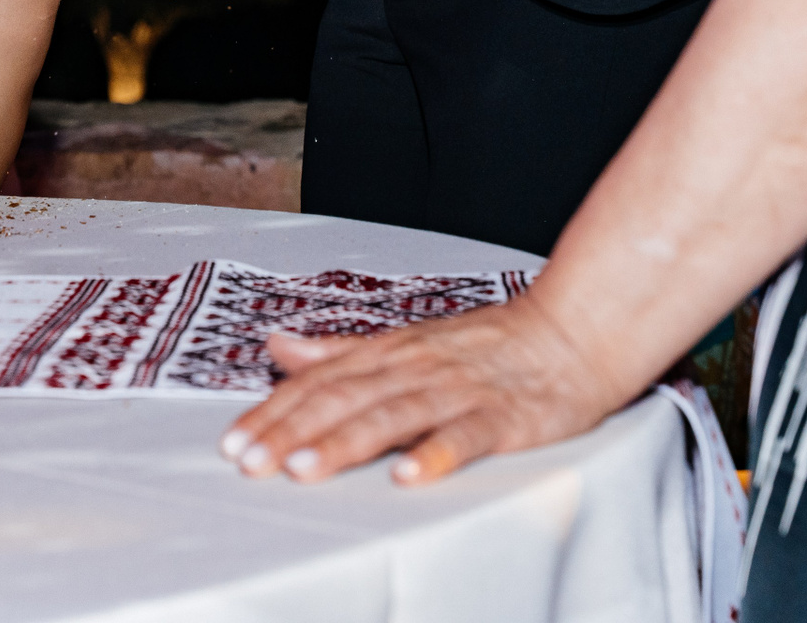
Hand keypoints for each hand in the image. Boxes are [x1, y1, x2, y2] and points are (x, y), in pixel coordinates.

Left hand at [219, 295, 632, 484]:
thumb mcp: (405, 341)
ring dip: (345, 442)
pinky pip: (465, 435)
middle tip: (250, 461)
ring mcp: (458, 390)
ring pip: (392, 415)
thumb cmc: (486, 344)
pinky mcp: (503, 416)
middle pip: (344, 398)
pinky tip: (406, 476)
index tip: (234, 441)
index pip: (319, 381)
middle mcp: (415, 368)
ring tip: (304, 469)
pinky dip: (435, 454)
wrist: (573, 331)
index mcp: (389, 353)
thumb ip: (341, 350)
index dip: (275, 411)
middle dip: (292, 431)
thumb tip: (278, 346)